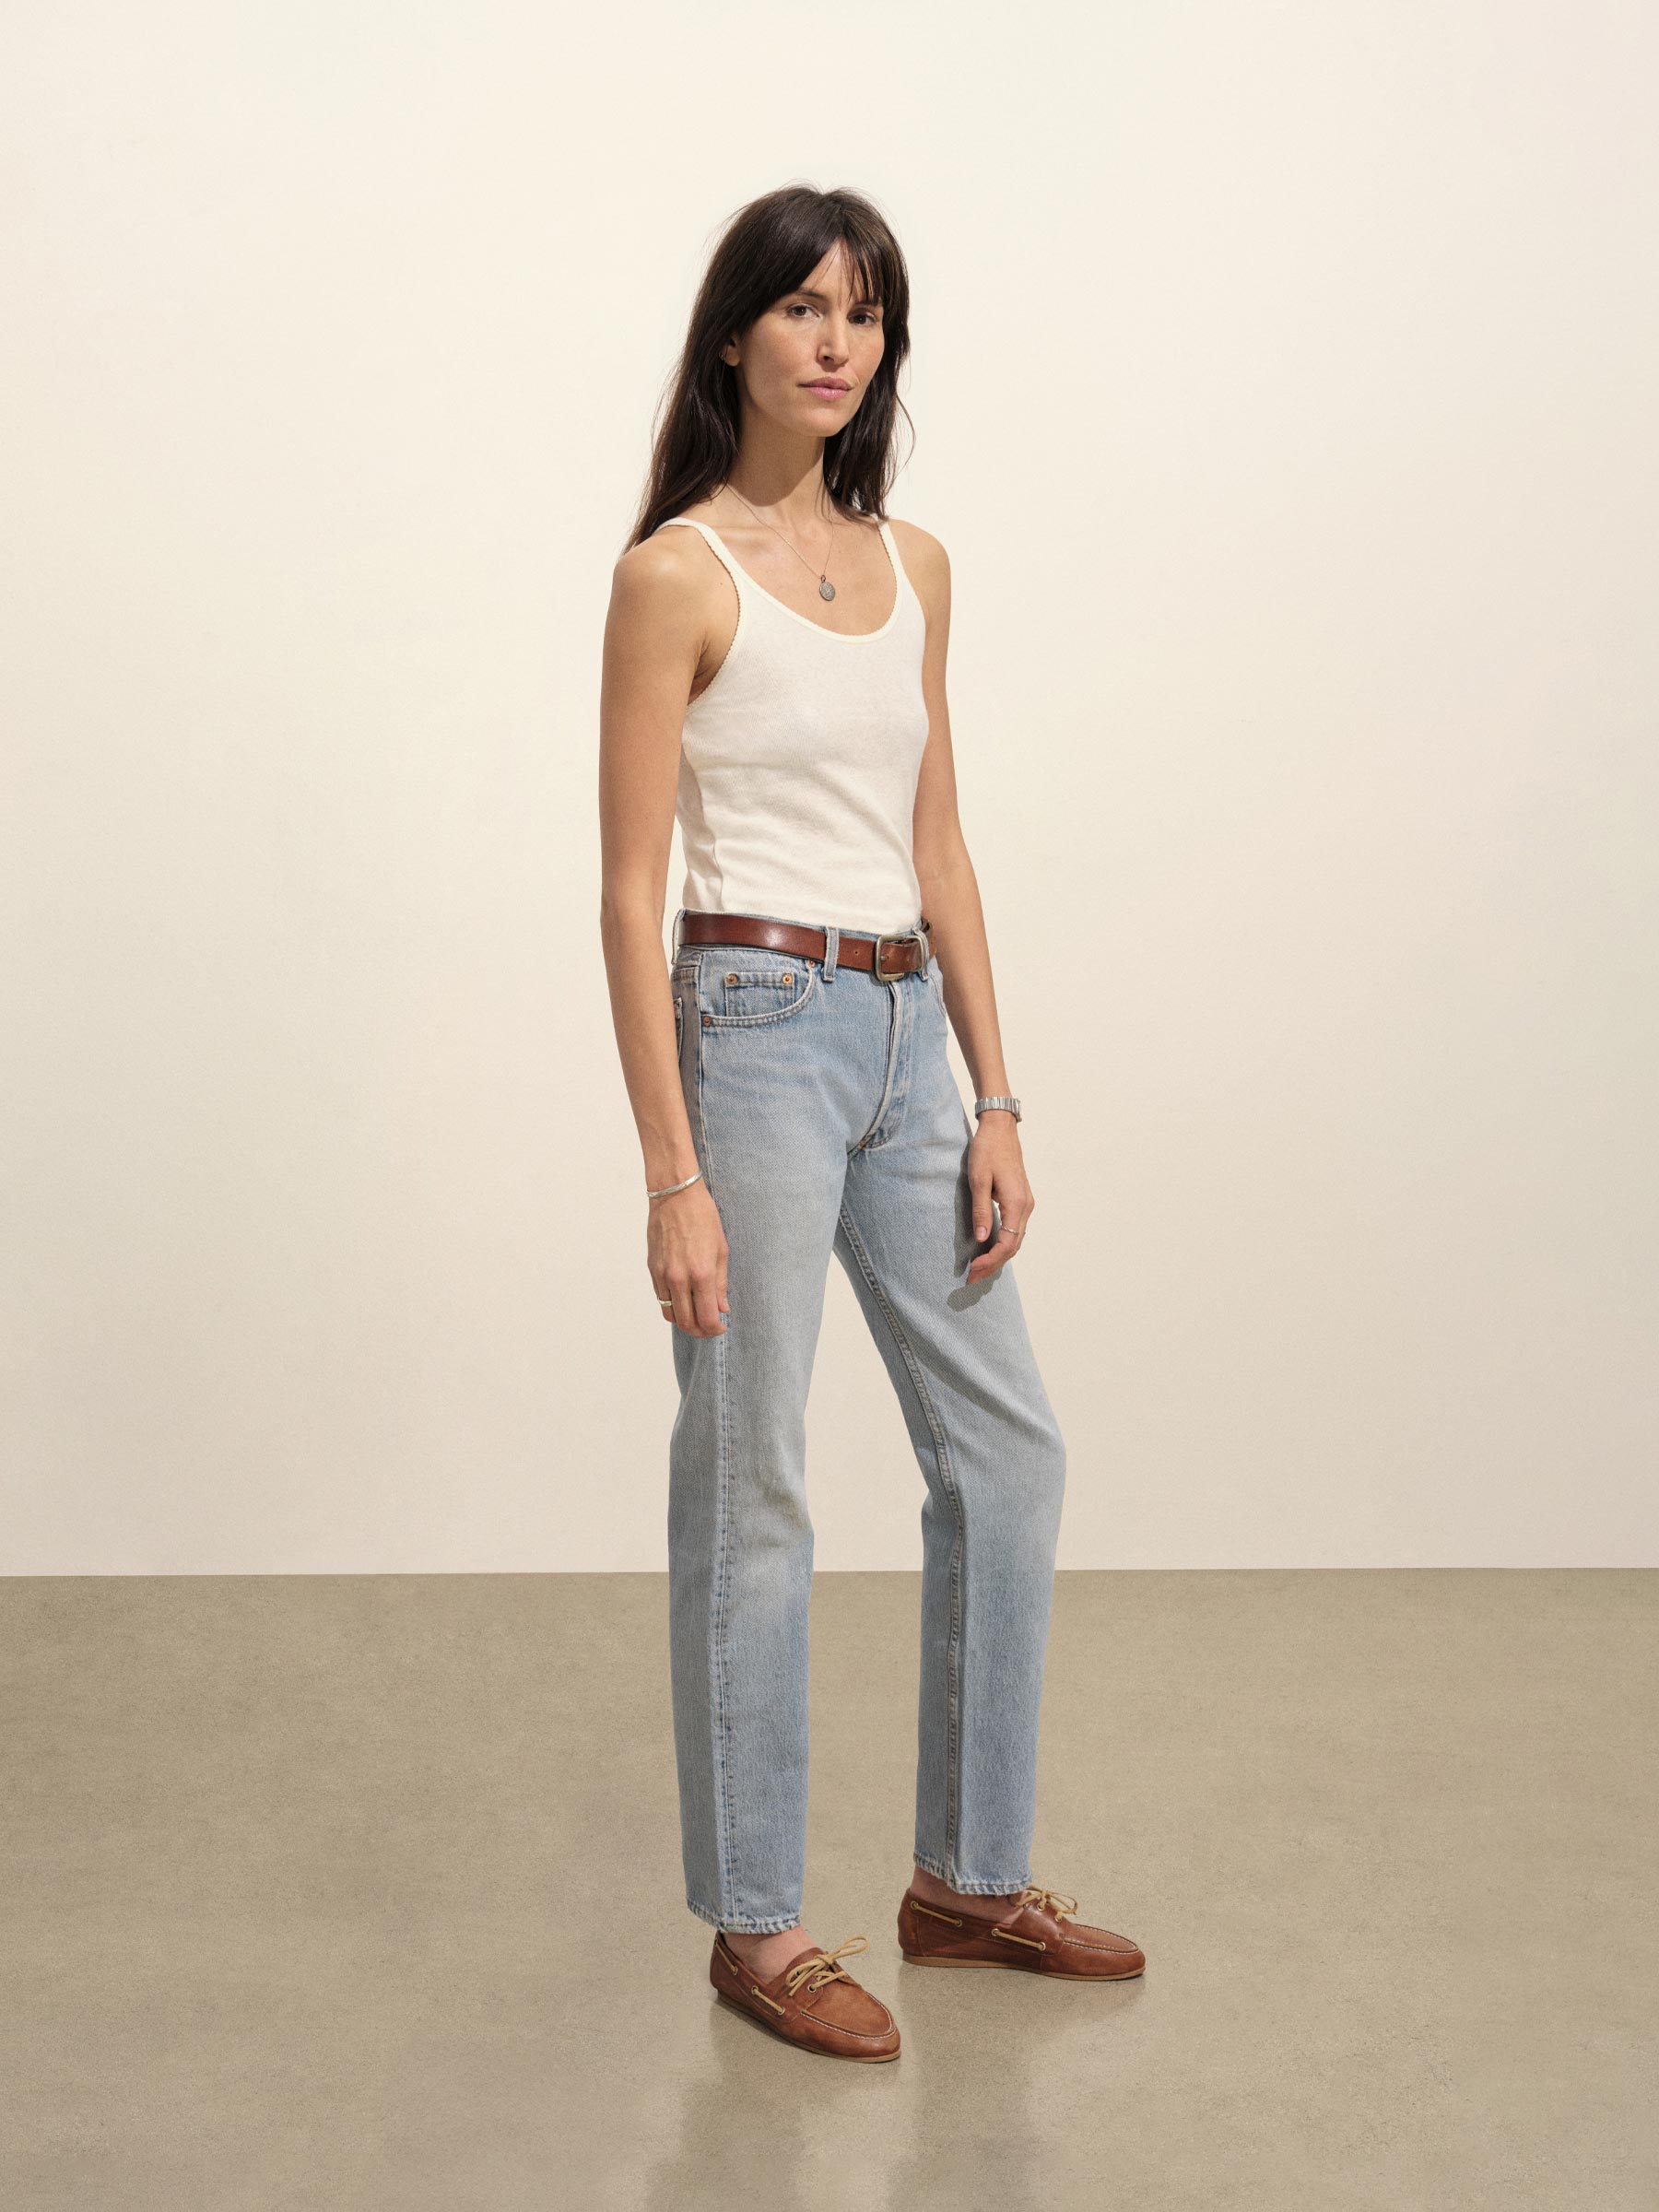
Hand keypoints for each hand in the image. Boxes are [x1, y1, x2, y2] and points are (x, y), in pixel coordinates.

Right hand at [649, 1180, 729, 1335]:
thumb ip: (721, 1283)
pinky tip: (684, 1300)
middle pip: (686, 1322)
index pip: (707, 1318)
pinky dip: (672, 1306)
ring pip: (670, 1314)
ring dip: (684, 1321)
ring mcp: (662, 1275)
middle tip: (710, 1327)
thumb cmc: (703, 1217)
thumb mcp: (721, 1250)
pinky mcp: (652, 1269)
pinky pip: (661, 1299)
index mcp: (701, 1273)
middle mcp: (679, 1278)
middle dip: (700, 1331)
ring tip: (697, 1316)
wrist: (675, 1196)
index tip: (721, 1326)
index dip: (715, 1329)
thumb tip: (722, 1307)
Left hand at [966, 1113, 1031, 1283]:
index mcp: (1017, 1204)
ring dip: (998, 1256)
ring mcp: (1026, 1203)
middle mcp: (1026, 1207)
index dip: (990, 1261)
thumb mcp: (978, 1180)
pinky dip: (1003, 1243)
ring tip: (979, 1268)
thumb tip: (981, 1239)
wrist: (1000, 1128)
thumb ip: (981, 1210)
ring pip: (1015, 1239)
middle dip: (993, 1264)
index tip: (972, 1271)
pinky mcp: (1021, 1199)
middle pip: (1013, 1246)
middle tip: (972, 1278)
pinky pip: (1015, 1229)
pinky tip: (989, 1248)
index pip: (1007, 1244)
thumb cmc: (987, 1150)